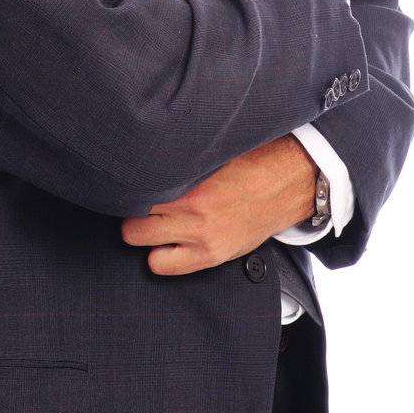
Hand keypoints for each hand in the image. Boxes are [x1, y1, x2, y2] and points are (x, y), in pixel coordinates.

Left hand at [119, 134, 317, 275]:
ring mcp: (199, 236)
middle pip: (130, 211)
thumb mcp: (213, 150)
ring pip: (137, 238)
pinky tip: (164, 240)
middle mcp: (191, 209)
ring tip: (149, 218)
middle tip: (137, 197)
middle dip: (129, 204)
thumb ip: (180, 154)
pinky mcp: (209, 256)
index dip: (127, 179)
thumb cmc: (250, 161)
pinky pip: (162, 266)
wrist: (287, 186)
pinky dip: (158, 255)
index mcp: (190, 178)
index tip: (126, 176)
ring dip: (140, 228)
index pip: (136, 183)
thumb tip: (145, 146)